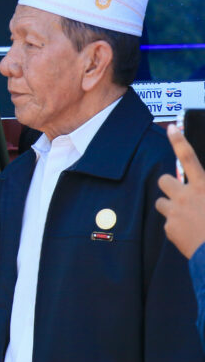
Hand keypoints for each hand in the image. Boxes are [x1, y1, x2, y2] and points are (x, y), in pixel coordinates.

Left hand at [157, 124, 204, 258]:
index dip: (179, 141)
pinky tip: (188, 232)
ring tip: (185, 216)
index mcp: (203, 186)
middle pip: (164, 180)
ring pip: (160, 201)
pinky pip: (166, 222)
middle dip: (169, 185)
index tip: (171, 128)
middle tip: (180, 194)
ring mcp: (174, 212)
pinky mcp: (168, 228)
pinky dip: (175, 226)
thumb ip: (204, 187)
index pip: (188, 157)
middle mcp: (186, 196)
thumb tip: (201, 186)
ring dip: (169, 205)